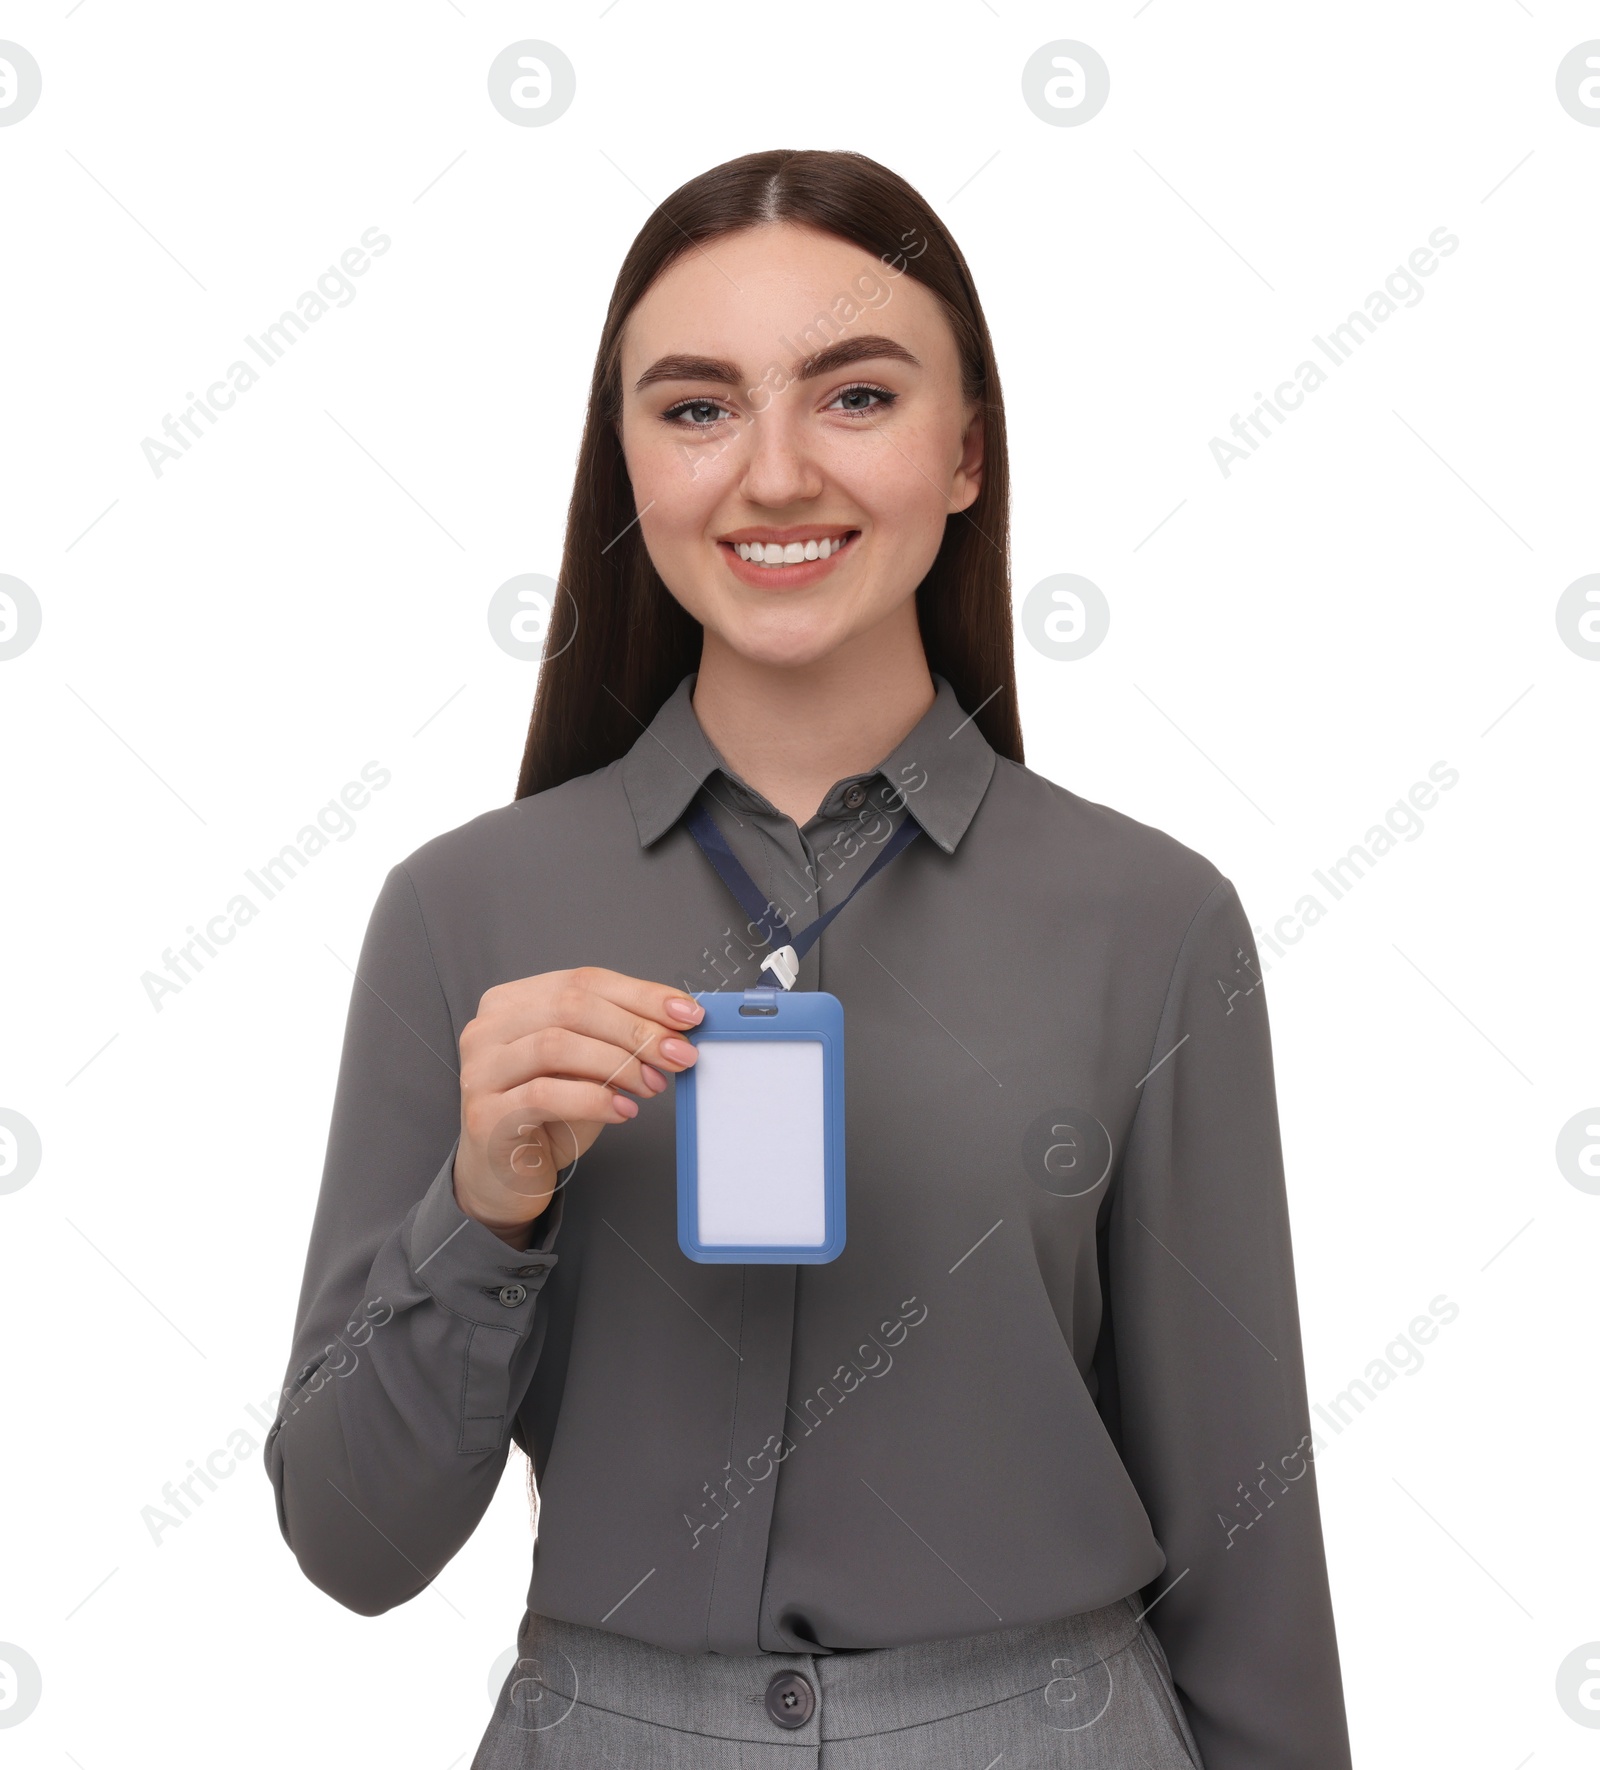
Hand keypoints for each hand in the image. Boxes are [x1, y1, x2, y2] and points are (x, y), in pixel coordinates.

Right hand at [453, 967, 702, 1244]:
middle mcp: (489, 1028)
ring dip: (618, 1063)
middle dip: (636, 1029)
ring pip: (557, 1045)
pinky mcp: (485, 1113)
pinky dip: (593, 1098)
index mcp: (515, 1002)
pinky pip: (544, 1094)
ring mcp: (481, 1069)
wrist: (507, 1176)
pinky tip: (622, 1109)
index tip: (687, 1014)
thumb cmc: (549, 1118)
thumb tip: (674, 1027)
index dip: (642, 995)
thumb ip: (617, 1041)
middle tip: (678, 1054)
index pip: (585, 981)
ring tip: (651, 1085)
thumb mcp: (588, 1069)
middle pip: (572, 1006)